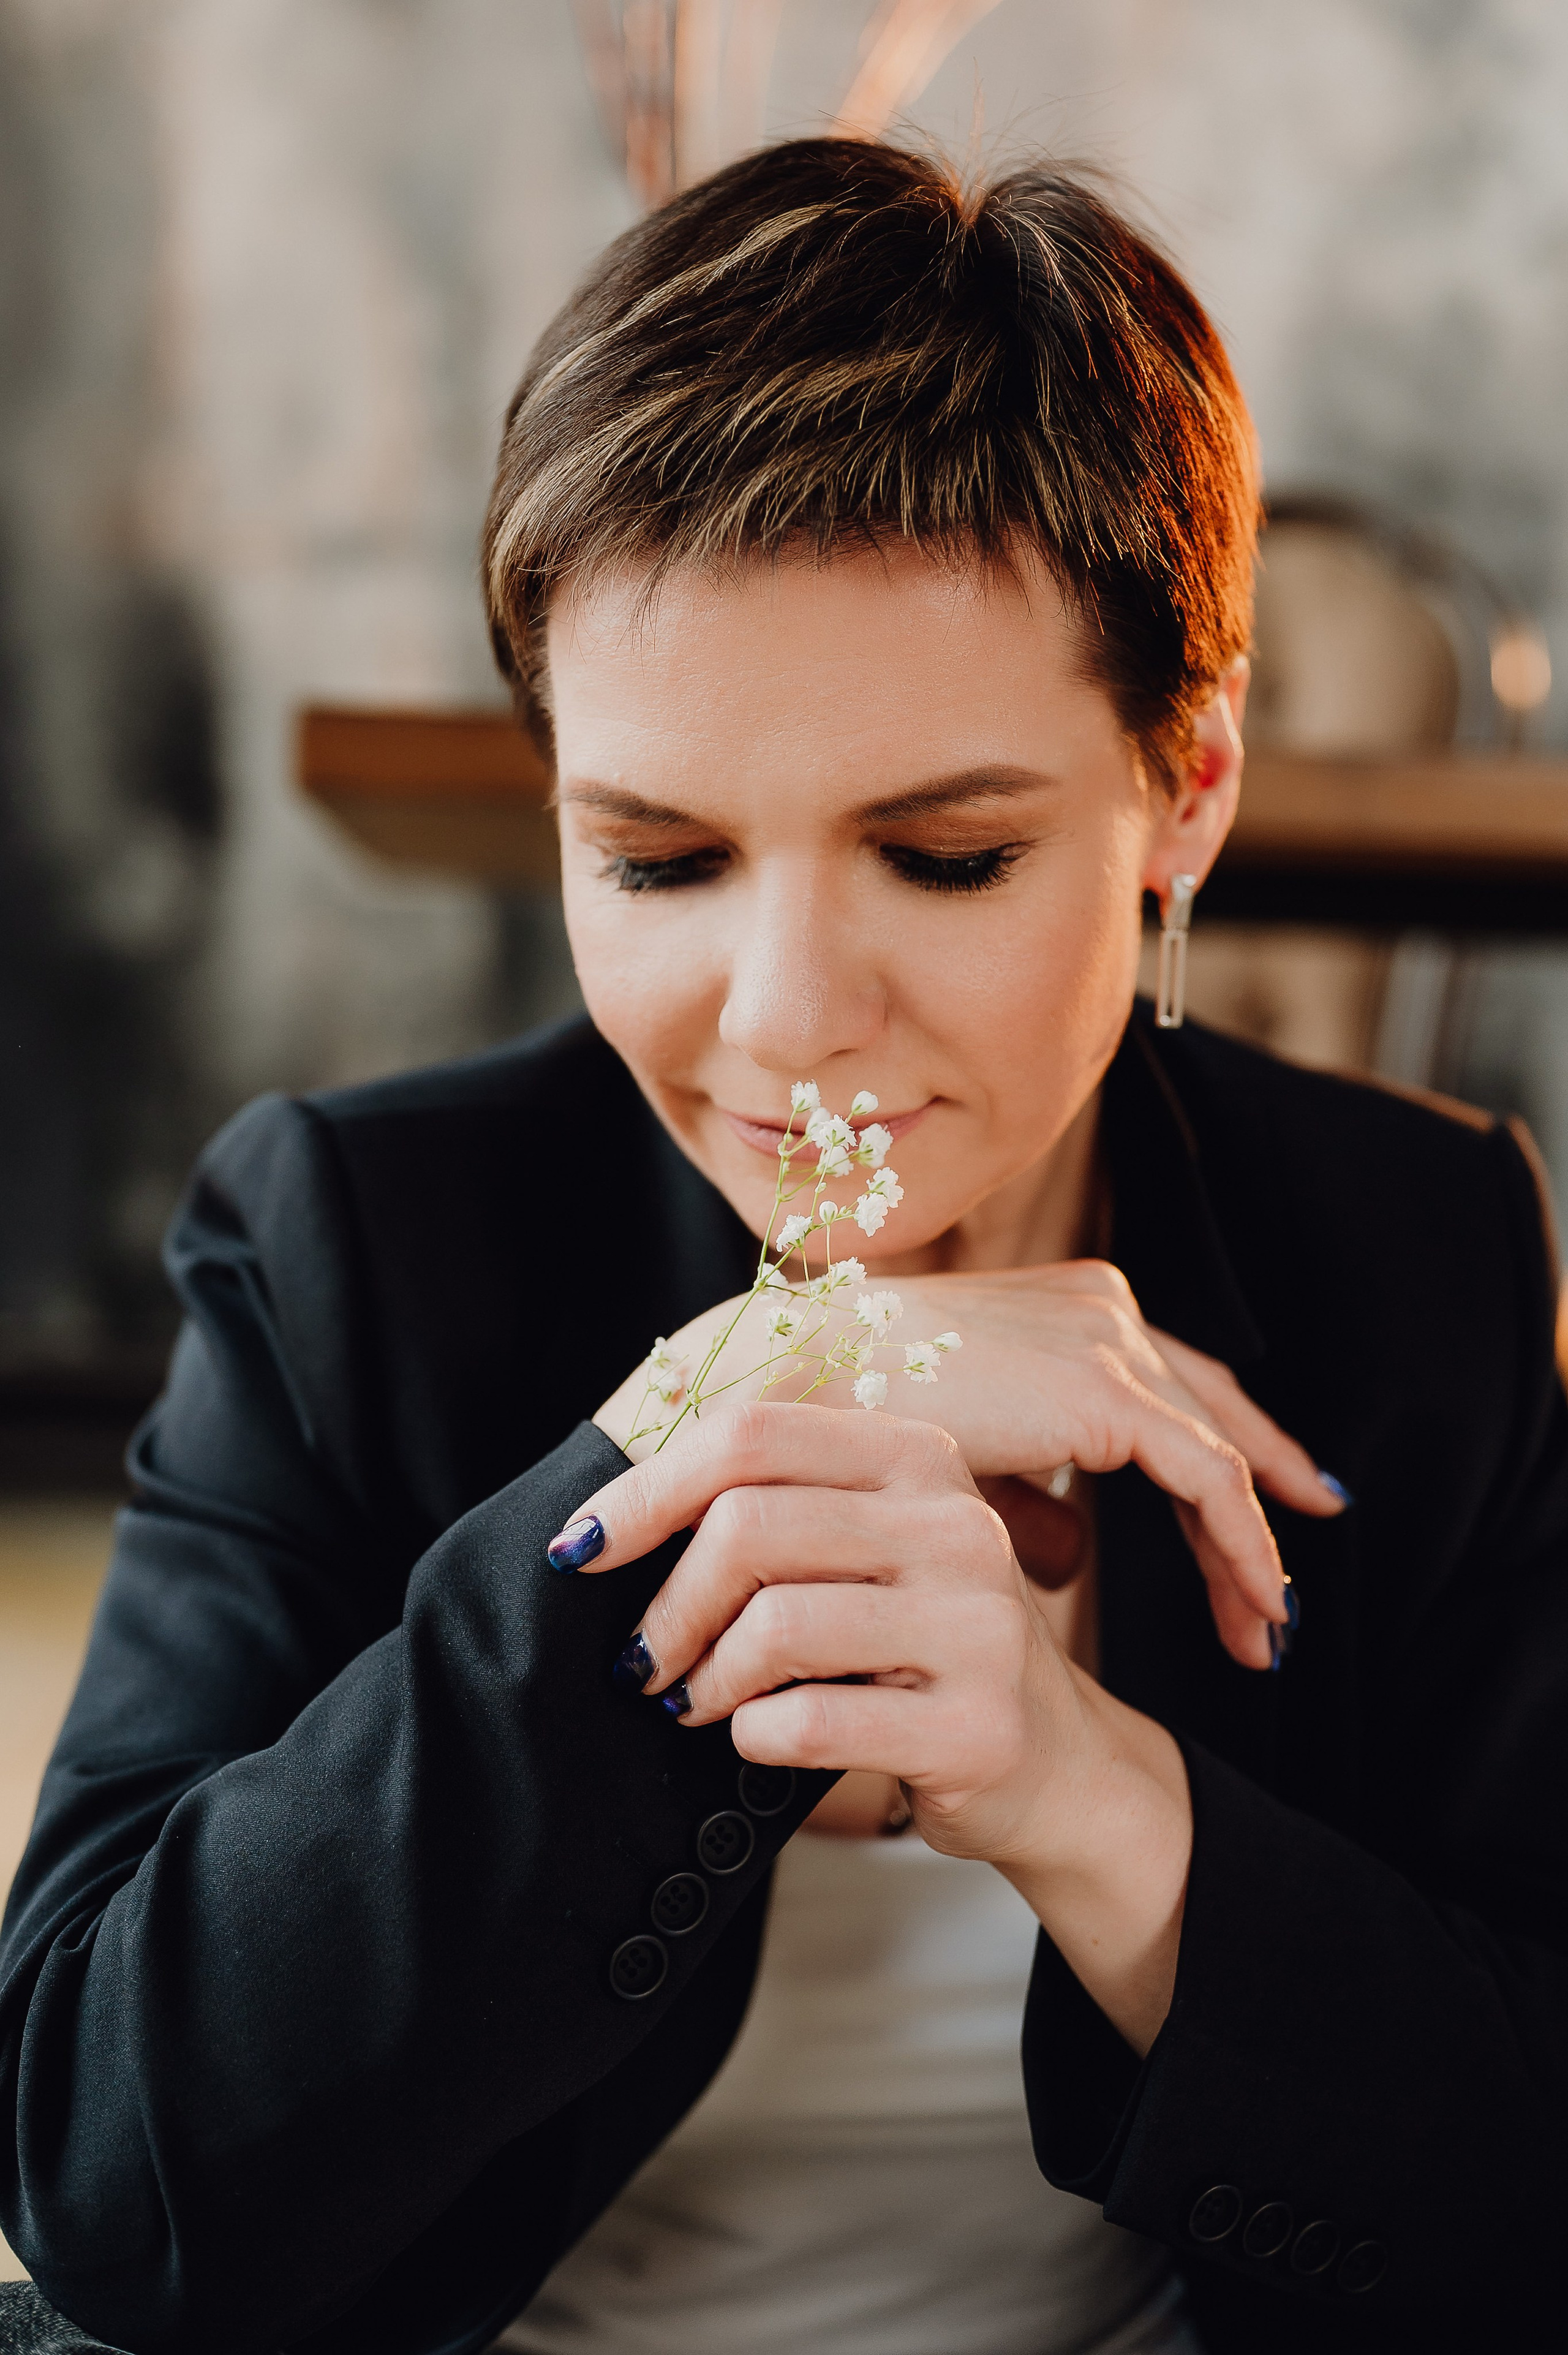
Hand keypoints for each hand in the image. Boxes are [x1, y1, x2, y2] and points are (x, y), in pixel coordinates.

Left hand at [559, 1401, 1191, 2051]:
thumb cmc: (926, 1647)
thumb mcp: (873, 1547)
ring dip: (705, 1678)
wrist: (1057, 1765)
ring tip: (696, 1700)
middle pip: (749, 1528)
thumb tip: (615, 1515)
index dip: (646, 1492)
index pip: (752, 1434)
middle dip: (668, 1605)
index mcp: (922, 1456)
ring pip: (775, 1625)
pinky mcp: (978, 1725)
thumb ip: (779, 1507)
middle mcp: (957, 1525)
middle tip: (644, 1658)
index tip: (585, 1549)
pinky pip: (811, 1720)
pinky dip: (753, 1735)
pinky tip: (756, 1737)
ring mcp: (977, 1625)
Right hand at [596, 1258, 1336, 1670]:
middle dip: (1261, 1498)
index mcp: (1061, 1306)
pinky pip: (1206, 1480)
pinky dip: (1240, 1547)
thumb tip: (1075, 1558)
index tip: (1282, 1506)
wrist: (780, 1389)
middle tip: (1283, 1588)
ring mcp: (1106, 1341)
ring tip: (1266, 1631)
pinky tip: (1256, 1609)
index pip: (1170, 1384)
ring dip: (1249, 1550)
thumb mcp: (953, 1461)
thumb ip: (1025, 1498)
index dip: (1232, 1447)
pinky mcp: (1105, 1393)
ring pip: (1216, 1455)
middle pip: (1209, 1410)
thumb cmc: (837, 1422)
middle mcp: (1097, 1307)